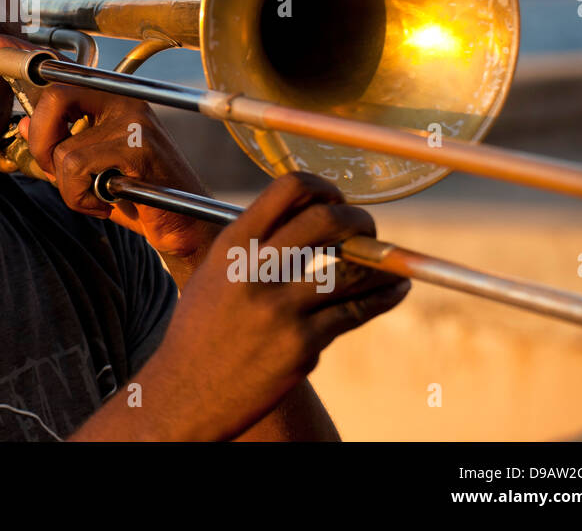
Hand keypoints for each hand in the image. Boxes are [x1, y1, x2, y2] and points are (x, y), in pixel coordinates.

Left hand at [0, 32, 216, 258]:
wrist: (186, 226)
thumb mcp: (88, 169)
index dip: (17, 53)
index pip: (58, 66)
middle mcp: (124, 99)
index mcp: (110, 97)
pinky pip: (79, 171)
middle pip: (54, 97)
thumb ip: (57, 145)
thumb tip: (22, 124)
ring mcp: (135, 122)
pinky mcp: (140, 150)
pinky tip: (110, 201)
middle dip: (42, 143)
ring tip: (97, 193)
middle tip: (59, 169)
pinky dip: (83, 199)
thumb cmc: (137, 195)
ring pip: (63, 150)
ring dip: (68, 186)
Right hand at [152, 172, 410, 440]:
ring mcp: (281, 310)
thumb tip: (308, 220)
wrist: (186, 392)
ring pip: (352, 271)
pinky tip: (393, 291)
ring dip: (383, 262)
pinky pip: (355, 312)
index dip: (323, 188)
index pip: (288, 189)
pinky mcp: (302, 345)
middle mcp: (256, 271)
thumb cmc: (202, 329)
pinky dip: (383, 297)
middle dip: (359, 221)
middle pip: (327, 222)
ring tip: (394, 263)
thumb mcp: (214, 273)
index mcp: (233, 245)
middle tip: (367, 229)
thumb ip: (253, 246)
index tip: (336, 200)